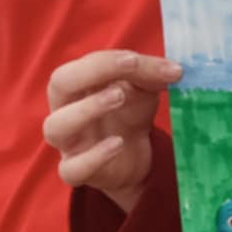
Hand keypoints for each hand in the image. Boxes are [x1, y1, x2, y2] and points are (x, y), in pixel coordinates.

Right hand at [42, 50, 179, 213]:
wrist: (134, 156)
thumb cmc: (129, 113)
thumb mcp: (143, 89)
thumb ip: (152, 75)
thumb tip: (174, 70)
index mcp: (78, 84)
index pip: (83, 65)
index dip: (107, 62)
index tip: (135, 60)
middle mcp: (65, 109)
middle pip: (58, 85)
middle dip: (89, 75)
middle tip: (122, 78)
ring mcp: (68, 143)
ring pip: (56, 126)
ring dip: (85, 110)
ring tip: (119, 99)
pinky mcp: (76, 171)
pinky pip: (71, 168)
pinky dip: (93, 156)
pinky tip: (118, 144)